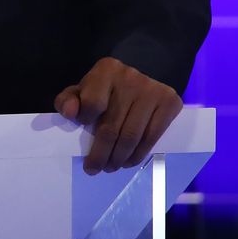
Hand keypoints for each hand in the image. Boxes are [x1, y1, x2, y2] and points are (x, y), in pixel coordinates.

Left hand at [55, 56, 183, 175]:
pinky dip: (137, 155)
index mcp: (107, 70)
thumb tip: (69, 113)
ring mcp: (153, 90)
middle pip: (112, 126)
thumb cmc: (104, 90)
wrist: (140, 83)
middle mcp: (131, 77)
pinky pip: (151, 138)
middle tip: (93, 169)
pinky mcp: (170, 103)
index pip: (92, 103)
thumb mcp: (82, 91)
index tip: (81, 132)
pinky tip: (128, 162)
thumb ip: (67, 100)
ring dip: (118, 158)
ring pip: (132, 136)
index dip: (85, 121)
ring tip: (110, 167)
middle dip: (100, 153)